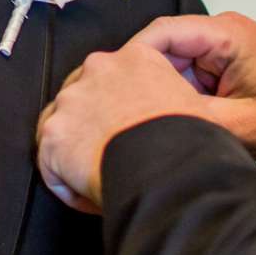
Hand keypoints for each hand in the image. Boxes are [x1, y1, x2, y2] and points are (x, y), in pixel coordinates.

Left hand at [35, 40, 210, 213]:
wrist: (169, 168)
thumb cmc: (191, 144)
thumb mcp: (203, 109)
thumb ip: (189, 104)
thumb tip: (204, 122)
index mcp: (138, 57)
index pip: (119, 77)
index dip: (124, 110)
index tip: (133, 133)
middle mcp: (99, 69)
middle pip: (87, 99)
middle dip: (97, 129)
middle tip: (116, 157)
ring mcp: (72, 100)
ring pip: (65, 128)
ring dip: (80, 155)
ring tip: (104, 179)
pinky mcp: (54, 134)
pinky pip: (52, 164)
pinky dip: (68, 184)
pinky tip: (93, 197)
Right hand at [131, 12, 255, 165]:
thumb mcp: (243, 128)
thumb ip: (192, 117)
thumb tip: (147, 118)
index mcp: (227, 35)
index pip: (161, 32)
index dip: (131, 59)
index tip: (111, 88)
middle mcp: (224, 32)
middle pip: (164, 48)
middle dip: (146, 80)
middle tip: (128, 114)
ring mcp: (227, 46)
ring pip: (175, 63)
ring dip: (167, 91)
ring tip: (156, 121)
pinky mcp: (230, 62)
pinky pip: (192, 73)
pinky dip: (184, 96)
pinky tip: (180, 120)